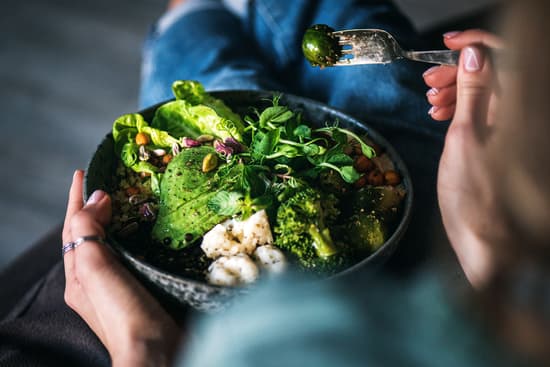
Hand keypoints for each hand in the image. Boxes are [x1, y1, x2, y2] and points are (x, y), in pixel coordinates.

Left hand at [62, 170, 180, 366]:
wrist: (153, 350)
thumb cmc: (123, 312)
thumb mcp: (95, 270)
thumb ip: (89, 232)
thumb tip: (97, 198)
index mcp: (78, 274)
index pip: (73, 227)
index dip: (75, 199)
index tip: (82, 173)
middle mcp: (94, 279)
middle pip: (89, 235)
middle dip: (92, 208)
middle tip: (107, 184)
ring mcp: (118, 285)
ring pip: (112, 244)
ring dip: (115, 221)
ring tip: (126, 201)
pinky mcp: (142, 287)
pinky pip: (132, 255)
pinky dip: (134, 237)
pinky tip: (147, 233)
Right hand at [426, 31, 509, 287]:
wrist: (484, 243)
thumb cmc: (473, 199)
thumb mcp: (465, 139)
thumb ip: (472, 93)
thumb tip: (475, 55)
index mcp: (520, 110)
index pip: (506, 56)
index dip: (478, 44)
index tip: (449, 45)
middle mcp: (523, 116)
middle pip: (496, 72)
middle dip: (461, 71)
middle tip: (429, 83)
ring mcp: (514, 131)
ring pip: (488, 92)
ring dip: (458, 90)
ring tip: (431, 104)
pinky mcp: (503, 144)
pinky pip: (486, 112)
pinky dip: (463, 109)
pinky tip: (442, 117)